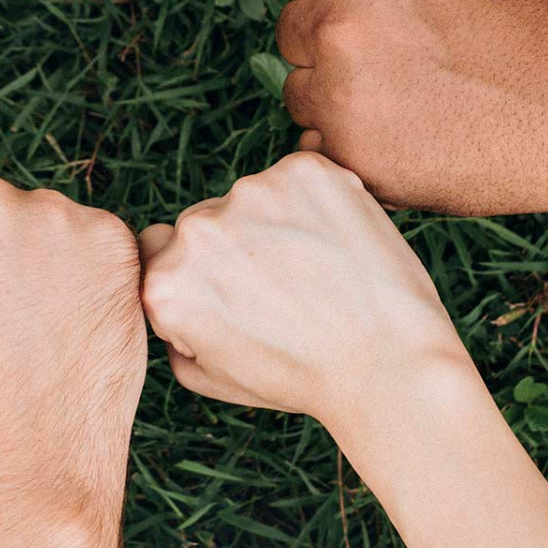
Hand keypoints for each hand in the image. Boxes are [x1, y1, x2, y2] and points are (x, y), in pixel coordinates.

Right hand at [0, 171, 144, 506]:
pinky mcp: (107, 233)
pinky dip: (100, 275)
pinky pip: (102, 243)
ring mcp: (46, 211)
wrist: (26, 450)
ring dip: (52, 256)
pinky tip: (83, 324)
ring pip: (49, 221)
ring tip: (47, 326)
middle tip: (10, 315)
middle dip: (2, 246)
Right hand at [140, 153, 464, 432]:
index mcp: (165, 282)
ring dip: (273, 224)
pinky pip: (296, 179)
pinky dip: (314, 203)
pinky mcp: (302, 170)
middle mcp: (197, 229)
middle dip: (233, 249)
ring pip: (250, 199)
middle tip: (284, 291)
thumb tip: (165, 297)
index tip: (235, 299)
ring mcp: (250, 192)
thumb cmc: (302, 378)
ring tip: (317, 272)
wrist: (389, 365)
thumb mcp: (211, 378)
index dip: (196, 276)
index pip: (158, 252)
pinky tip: (337, 246)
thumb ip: (172, 334)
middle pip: (203, 222)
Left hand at [274, 0, 547, 214]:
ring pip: (300, 91)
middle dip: (338, 41)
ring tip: (416, 95)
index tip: (394, 10)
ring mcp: (338, 96)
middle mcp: (334, 25)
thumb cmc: (525, 14)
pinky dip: (351, 144)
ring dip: (338, 94)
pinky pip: (316, 147)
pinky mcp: (351, 158)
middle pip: (293, 32)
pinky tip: (410, 133)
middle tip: (413, 56)